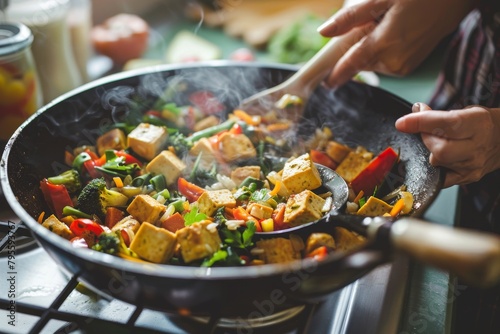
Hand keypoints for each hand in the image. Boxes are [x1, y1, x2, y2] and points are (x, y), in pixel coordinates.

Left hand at [317, 0, 474, 86]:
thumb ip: (350, 18)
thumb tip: (323, 32)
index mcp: (383, 45)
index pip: (350, 66)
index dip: (335, 75)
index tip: (323, 83)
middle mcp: (392, 62)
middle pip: (360, 63)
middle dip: (355, 50)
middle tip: (368, 27)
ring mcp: (402, 67)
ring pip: (372, 63)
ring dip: (369, 49)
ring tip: (385, 25)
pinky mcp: (409, 67)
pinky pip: (385, 63)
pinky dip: (382, 51)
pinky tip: (392, 33)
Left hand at [395, 103, 499, 186]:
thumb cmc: (479, 125)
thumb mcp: (463, 112)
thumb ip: (437, 114)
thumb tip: (415, 112)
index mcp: (477, 123)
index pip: (446, 124)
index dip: (421, 123)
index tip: (402, 123)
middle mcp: (477, 147)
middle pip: (440, 150)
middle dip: (426, 139)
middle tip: (426, 132)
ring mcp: (472, 165)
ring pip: (437, 163)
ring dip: (429, 152)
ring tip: (437, 143)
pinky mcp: (467, 178)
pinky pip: (440, 177)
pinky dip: (432, 167)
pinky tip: (436, 158)